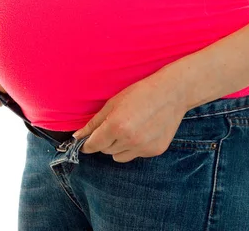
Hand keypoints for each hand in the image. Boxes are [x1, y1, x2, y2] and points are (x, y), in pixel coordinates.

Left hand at [73, 65, 199, 162]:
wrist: (171, 93)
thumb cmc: (140, 93)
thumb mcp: (113, 104)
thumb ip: (94, 123)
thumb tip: (77, 137)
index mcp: (115, 126)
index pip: (93, 145)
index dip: (88, 144)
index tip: (86, 142)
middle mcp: (129, 140)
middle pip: (105, 151)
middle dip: (105, 141)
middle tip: (115, 125)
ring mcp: (143, 148)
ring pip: (119, 157)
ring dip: (119, 147)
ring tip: (130, 128)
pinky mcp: (155, 151)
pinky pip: (136, 155)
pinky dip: (135, 147)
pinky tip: (143, 131)